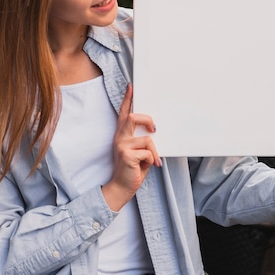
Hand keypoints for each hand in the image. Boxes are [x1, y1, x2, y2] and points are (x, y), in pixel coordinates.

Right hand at [101, 85, 160, 210]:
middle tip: (154, 129)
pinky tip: (144, 167)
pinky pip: (148, 152)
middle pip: (133, 117)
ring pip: (147, 139)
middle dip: (147, 120)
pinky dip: (152, 160)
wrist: (122, 187)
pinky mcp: (127, 155)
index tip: (131, 87)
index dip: (127, 99)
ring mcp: (122, 146)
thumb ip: (142, 139)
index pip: (124, 113)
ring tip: (151, 161)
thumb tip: (154, 130)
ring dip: (154, 152)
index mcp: (122, 134)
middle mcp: (120, 137)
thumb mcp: (139, 151)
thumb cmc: (133, 169)